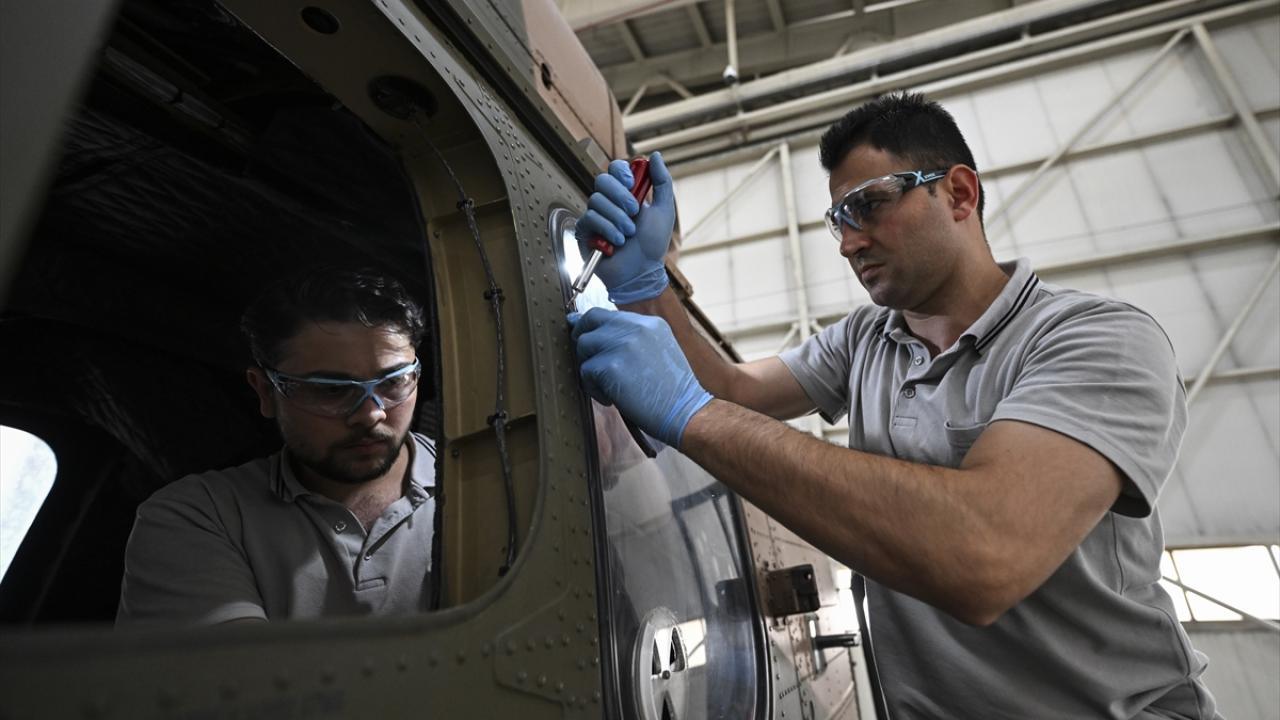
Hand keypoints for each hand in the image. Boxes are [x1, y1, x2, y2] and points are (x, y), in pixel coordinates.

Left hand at [569, 308, 711, 448]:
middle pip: (590, 321)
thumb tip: (598, 335)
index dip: (590, 324)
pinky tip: (613, 398)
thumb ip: (631, 339)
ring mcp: (622, 344)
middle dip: (582, 340)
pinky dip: (594, 389)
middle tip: (588, 361)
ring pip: (584, 346)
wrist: (685, 411)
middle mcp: (635, 327)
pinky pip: (585, 372)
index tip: (580, 332)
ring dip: (590, 368)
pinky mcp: (610, 366)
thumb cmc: (671, 390)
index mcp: (648, 323)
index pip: (606, 314)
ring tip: (609, 386)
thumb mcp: (658, 350)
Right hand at [574, 151, 675, 303]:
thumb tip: (656, 155)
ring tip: (628, 234)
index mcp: (626, 193)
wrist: (640, 271)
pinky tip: (616, 243)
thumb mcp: (664, 211)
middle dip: (621, 197)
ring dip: (617, 219)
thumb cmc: (652, 244)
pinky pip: (590, 218)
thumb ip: (662, 182)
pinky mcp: (585, 230)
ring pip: (597, 200)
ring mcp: (595, 215)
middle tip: (634, 213)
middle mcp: (608, 201)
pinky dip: (607, 230)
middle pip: (603, 180)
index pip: (615, 169)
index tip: (632, 183)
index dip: (621, 172)